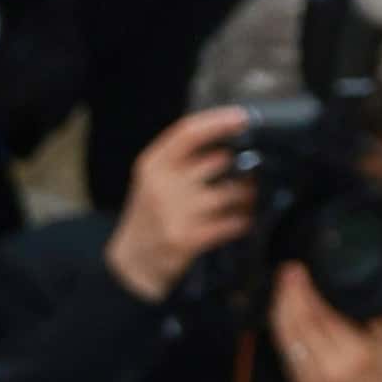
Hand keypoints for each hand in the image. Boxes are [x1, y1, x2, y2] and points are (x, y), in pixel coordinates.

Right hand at [106, 101, 255, 301]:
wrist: (132, 264)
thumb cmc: (149, 217)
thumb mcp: (152, 180)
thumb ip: (181, 159)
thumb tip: (228, 143)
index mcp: (152, 165)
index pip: (188, 132)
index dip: (218, 122)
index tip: (243, 117)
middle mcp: (162, 185)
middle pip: (219, 160)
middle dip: (241, 165)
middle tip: (250, 171)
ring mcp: (174, 212)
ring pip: (231, 192)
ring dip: (246, 195)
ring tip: (246, 199)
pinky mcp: (187, 238)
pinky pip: (230, 223)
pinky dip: (241, 221)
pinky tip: (241, 221)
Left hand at [266, 255, 381, 381]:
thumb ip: (365, 320)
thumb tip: (344, 294)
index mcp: (353, 355)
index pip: (320, 314)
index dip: (305, 290)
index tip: (299, 269)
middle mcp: (327, 368)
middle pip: (297, 324)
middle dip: (288, 294)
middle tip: (288, 270)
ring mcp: (311, 381)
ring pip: (286, 339)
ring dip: (280, 310)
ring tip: (283, 286)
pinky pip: (287, 354)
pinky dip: (282, 331)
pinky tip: (283, 315)